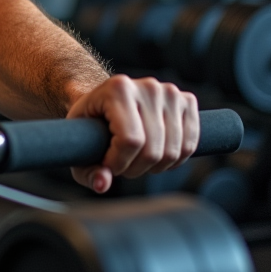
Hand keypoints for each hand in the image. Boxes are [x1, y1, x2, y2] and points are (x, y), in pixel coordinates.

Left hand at [66, 74, 199, 193]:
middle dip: (135, 168)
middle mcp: (147, 86)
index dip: (119, 163)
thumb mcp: (81, 145)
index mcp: (117, 88)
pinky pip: (189, 145)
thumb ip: (88, 170)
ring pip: (173, 151)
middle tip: (122, 165)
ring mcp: (170, 92)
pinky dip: (174, 160)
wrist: (107, 100)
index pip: (130, 141)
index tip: (108, 166)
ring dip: (154, 167)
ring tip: (136, 159)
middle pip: (153, 149)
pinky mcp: (187, 101)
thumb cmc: (91, 125)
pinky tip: (157, 156)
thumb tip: (103, 185)